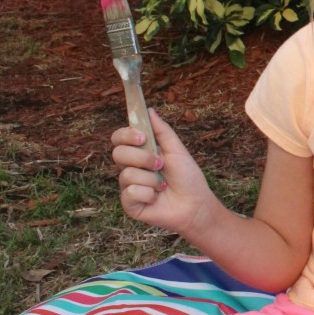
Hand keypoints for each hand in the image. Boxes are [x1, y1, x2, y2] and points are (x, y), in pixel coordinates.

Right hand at [111, 109, 211, 232]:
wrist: (196, 205)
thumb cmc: (188, 178)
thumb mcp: (177, 151)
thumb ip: (162, 131)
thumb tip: (150, 110)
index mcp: (140, 153)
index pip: (119, 138)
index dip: (125, 135)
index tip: (142, 138)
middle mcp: (131, 168)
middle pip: (118, 153)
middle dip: (142, 158)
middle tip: (160, 165)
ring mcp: (128, 186)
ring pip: (127, 174)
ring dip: (151, 179)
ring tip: (163, 185)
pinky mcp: (129, 203)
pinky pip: (130, 192)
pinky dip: (148, 194)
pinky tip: (156, 198)